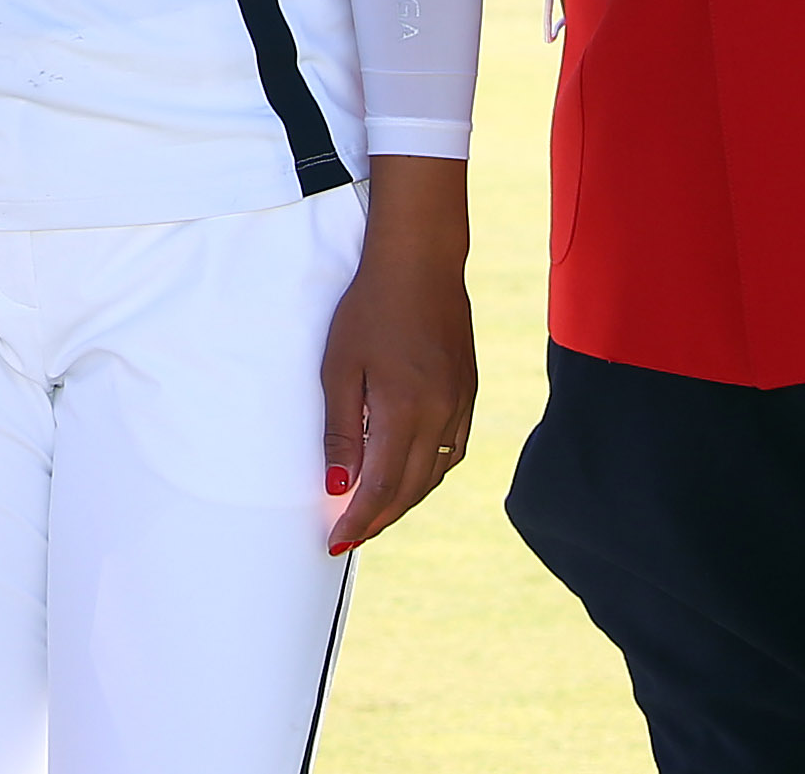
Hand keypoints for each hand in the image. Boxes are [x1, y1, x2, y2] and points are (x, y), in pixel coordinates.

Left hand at [320, 156, 473, 552]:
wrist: (420, 263)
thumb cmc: (370, 309)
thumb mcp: (339, 368)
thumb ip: (340, 430)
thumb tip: (338, 485)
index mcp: (405, 412)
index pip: (382, 489)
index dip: (360, 521)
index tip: (337, 540)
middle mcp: (440, 416)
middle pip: (411, 490)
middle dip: (380, 518)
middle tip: (351, 535)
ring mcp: (460, 405)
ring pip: (435, 473)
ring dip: (406, 499)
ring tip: (375, 511)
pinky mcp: (467, 392)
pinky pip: (452, 449)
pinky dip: (430, 472)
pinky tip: (411, 474)